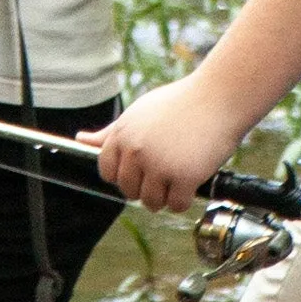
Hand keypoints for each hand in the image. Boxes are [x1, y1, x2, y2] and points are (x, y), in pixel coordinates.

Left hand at [95, 68, 250, 211]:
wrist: (219, 96)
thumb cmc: (181, 103)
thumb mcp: (139, 112)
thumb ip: (110, 132)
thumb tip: (81, 139)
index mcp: (122, 134)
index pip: (107, 172)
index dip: (125, 175)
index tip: (141, 171)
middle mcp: (136, 150)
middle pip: (129, 191)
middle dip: (146, 188)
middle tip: (167, 172)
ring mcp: (159, 165)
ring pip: (151, 202)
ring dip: (166, 197)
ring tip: (180, 177)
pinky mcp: (183, 177)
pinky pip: (176, 205)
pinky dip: (184, 200)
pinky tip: (192, 183)